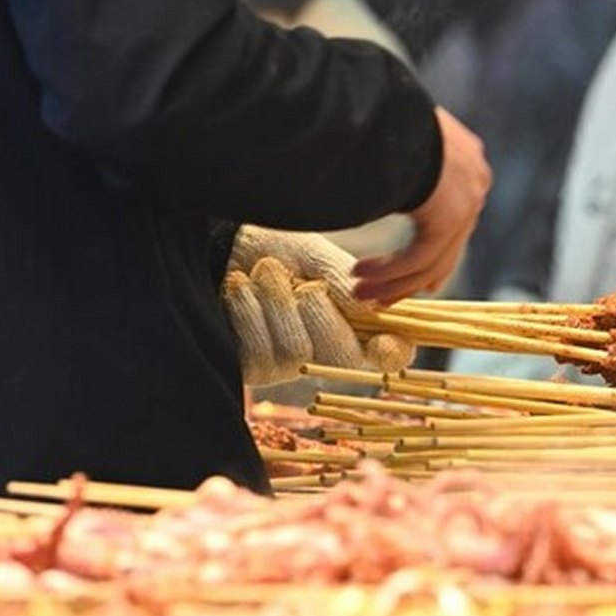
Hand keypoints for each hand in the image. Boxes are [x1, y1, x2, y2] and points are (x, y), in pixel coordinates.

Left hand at [223, 250, 395, 384]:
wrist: (222, 247)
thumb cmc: (276, 248)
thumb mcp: (315, 256)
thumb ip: (344, 282)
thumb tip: (373, 311)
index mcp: (355, 321)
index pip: (388, 351)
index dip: (393, 352)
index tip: (386, 343)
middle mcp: (326, 350)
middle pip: (342, 356)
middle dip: (321, 313)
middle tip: (303, 283)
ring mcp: (288, 364)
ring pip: (297, 351)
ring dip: (278, 302)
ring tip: (265, 272)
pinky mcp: (251, 369)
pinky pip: (259, 353)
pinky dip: (249, 311)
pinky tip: (241, 288)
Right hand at [354, 107, 489, 303]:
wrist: (390, 110)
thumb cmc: (384, 115)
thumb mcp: (403, 135)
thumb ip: (406, 160)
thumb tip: (382, 167)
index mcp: (468, 159)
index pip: (456, 216)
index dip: (433, 251)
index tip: (414, 276)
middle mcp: (474, 183)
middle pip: (446, 245)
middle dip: (408, 277)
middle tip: (379, 295)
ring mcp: (466, 202)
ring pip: (430, 260)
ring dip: (391, 281)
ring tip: (359, 293)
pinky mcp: (448, 218)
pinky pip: (418, 259)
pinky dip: (388, 274)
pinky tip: (360, 278)